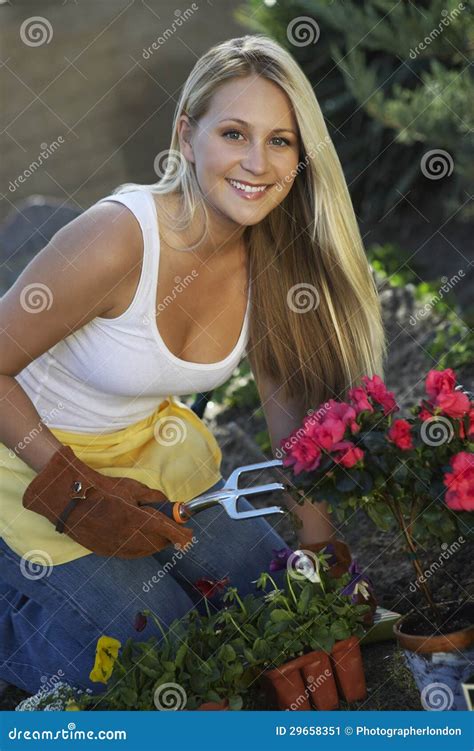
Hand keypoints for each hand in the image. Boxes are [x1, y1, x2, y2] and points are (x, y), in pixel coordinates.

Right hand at [22, 444, 193, 557]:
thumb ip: (153, 497)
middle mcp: (128, 537)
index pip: (166, 530)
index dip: (181, 534)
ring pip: (146, 550)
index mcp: (136, 519)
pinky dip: (141, 547)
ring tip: (159, 534)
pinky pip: (131, 552)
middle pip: (158, 543)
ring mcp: (117, 547)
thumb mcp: (131, 487)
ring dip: (156, 543)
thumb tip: (167, 503)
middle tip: (176, 530)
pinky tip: (141, 539)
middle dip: (169, 537)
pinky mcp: (107, 552)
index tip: (190, 535)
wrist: (69, 500)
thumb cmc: (101, 489)